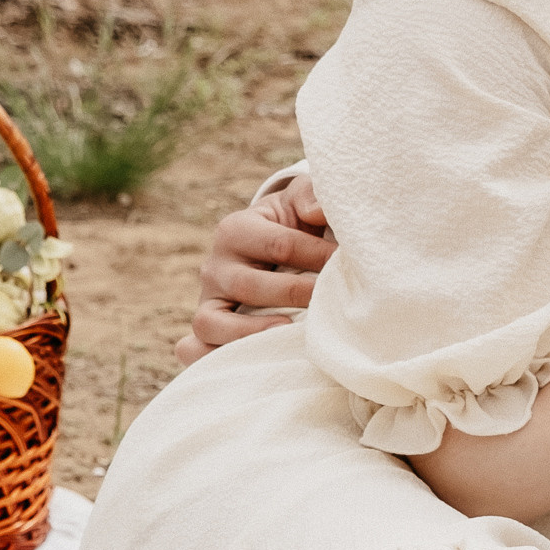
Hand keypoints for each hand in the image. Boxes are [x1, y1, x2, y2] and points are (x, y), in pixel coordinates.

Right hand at [180, 174, 335, 360]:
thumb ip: (311, 196)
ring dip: (254, 331)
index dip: (318, 257)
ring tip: (292, 330)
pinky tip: (257, 354)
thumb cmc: (292, 226)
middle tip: (331, 302)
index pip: (279, 245)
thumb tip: (316, 210)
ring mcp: (207, 300)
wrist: (271, 251)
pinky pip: (197, 347)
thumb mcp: (300, 202)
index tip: (351, 266)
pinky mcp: (205, 328)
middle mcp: (214, 265)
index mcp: (235, 229)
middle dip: (296, 294)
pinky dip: (219, 353)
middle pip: (250, 286)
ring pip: (214, 321)